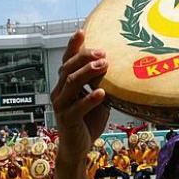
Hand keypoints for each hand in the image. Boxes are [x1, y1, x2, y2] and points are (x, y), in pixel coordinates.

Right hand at [51, 30, 109, 162]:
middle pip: (68, 67)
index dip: (73, 46)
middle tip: (103, 53)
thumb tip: (118, 68)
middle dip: (85, 57)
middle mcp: (60, 92)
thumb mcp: (97, 99)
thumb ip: (102, 84)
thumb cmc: (88, 121)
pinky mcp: (67, 119)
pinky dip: (90, 99)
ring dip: (88, 72)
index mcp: (65, 84)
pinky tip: (102, 93)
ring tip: (104, 65)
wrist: (77, 147)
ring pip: (70, 83)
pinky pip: (78, 107)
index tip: (82, 31)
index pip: (68, 61)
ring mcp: (61, 105)